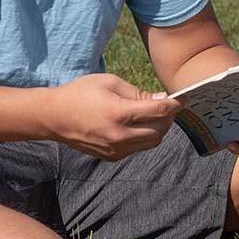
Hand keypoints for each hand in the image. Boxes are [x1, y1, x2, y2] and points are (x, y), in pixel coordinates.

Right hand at [47, 73, 181, 160]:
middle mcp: (120, 135)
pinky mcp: (112, 156)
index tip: (182, 99)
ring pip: (152, 142)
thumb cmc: (81, 93)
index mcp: (119, 113)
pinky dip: (144, 136)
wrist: (55, 117)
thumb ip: (137, 92)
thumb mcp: (109, 82)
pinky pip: (138, 148)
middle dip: (169, 117)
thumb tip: (161, 99)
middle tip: (169, 105)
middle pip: (160, 130)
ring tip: (155, 114)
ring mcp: (116, 149)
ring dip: (159, 128)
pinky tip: (138, 124)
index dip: (174, 104)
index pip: (159, 112)